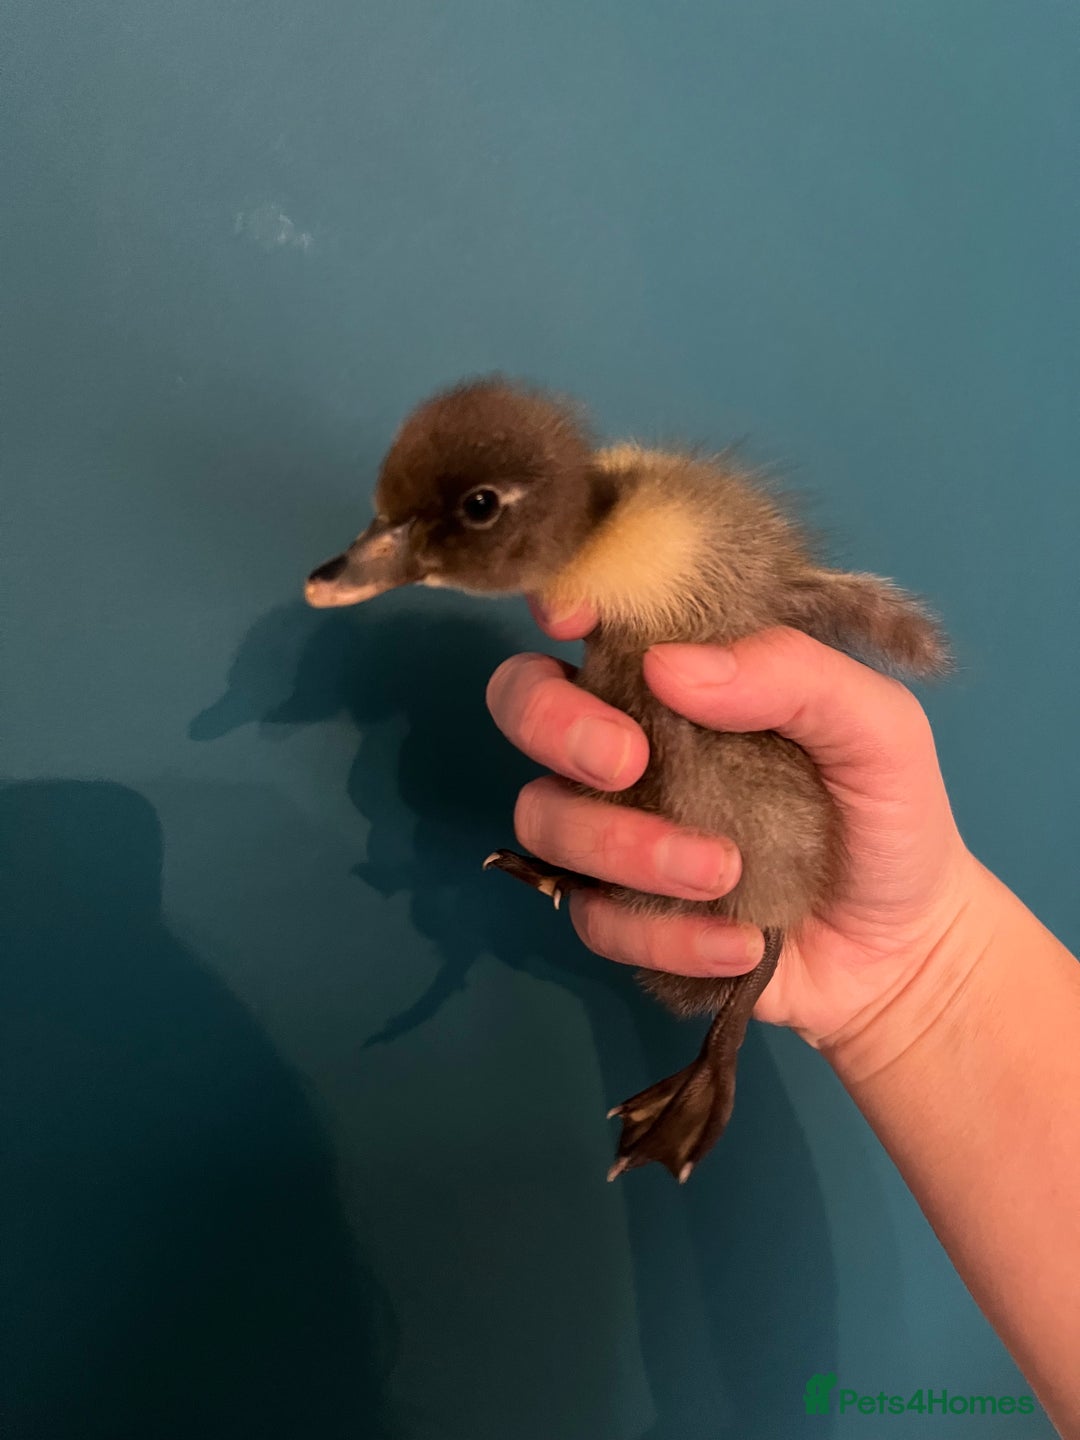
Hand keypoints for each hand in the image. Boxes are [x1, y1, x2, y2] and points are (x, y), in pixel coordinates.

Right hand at [485, 599, 986, 1055]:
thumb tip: (670, 667)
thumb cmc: (889, 816)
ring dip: (626, 847)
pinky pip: (594, 917)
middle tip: (628, 762)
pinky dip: (666, 934)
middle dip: (554, 724)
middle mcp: (633, 740)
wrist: (904, 948)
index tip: (572, 619)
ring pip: (545, 816)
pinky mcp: (622, 914)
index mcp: (686, 676)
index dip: (561, 599)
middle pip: (524, 702)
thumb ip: (794, 676)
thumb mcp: (878, 728)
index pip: (595, 616)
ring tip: (723, 872)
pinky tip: (739, 940)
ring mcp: (618, 828)